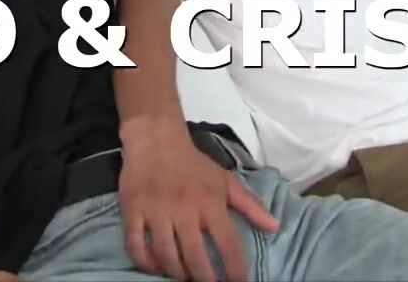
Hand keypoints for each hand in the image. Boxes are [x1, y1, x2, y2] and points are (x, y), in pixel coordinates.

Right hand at [118, 128, 277, 281]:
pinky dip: (145, 262)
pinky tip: (155, 267)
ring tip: (183, 277)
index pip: (228, 243)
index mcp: (210, 203)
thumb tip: (274, 227)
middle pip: (195, 256)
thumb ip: (250, 205)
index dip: (235, 268)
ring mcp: (156, 211)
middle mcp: (184, 210)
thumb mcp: (225, 180)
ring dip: (176, 273)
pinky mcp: (133, 210)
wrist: (156, 140)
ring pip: (166, 255)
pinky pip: (135, 245)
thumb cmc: (194, 164)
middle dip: (204, 278)